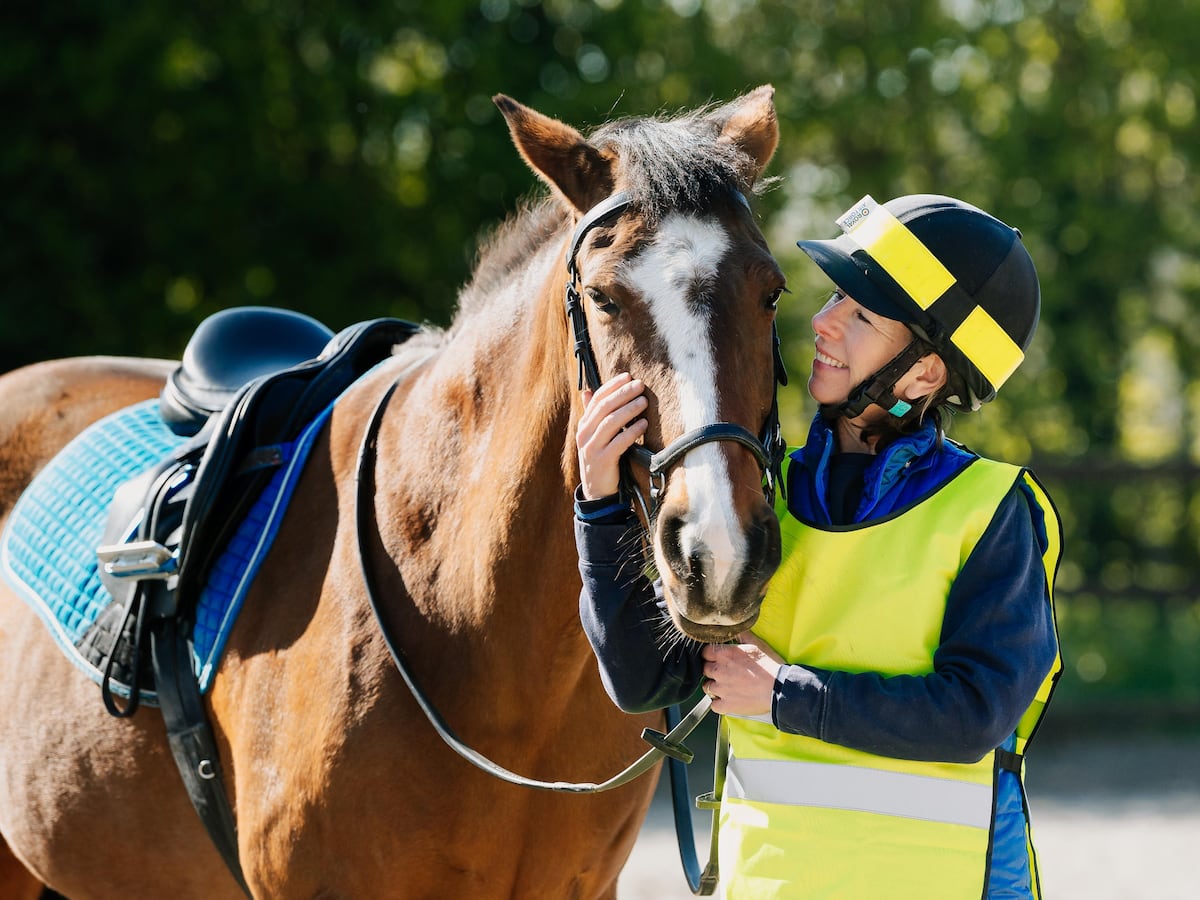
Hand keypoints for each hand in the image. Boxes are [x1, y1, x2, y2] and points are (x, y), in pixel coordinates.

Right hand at [576, 373, 647, 498]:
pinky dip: (631, 432)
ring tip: (644, 401)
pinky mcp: (602, 461)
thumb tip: (587, 391)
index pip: (596, 399)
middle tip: (640, 385)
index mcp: (584, 425)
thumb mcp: (594, 436)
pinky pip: (618, 443)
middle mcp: (584, 434)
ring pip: (610, 423)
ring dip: (629, 410)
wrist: (597, 491)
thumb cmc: (601, 458)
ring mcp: (591, 448)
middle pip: (604, 408)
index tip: (628, 375)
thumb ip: (593, 415)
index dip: (612, 385)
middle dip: (623, 393)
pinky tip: (643, 425)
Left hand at [701, 632, 782, 716]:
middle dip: (713, 670)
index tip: (718, 659)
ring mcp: (721, 689)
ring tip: (727, 687)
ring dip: (715, 686)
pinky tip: (728, 700)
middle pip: (705, 669)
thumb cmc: (770, 666)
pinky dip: (719, 703)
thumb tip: (735, 629)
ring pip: (707, 687)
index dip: (712, 655)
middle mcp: (719, 670)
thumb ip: (742, 636)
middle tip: (725, 673)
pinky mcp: (726, 705)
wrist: (780, 688)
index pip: (705, 652)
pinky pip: (714, 705)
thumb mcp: (757, 645)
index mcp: (725, 654)